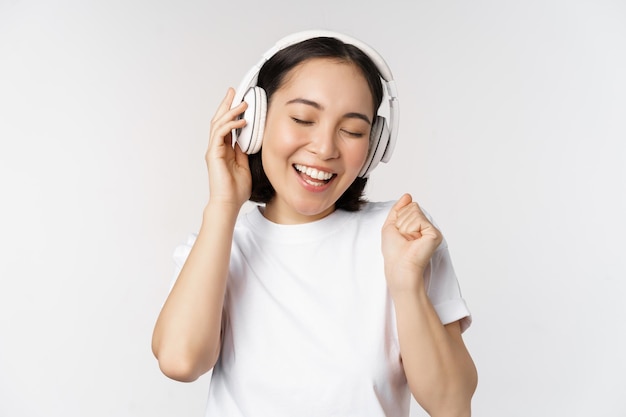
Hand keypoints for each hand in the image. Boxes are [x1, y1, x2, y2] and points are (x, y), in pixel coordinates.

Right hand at [205, 88, 251, 207]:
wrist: (228, 203)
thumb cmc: (236, 190)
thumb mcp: (245, 165)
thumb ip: (244, 152)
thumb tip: (248, 139)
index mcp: (224, 150)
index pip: (226, 126)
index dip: (231, 112)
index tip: (239, 101)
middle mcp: (216, 148)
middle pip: (219, 120)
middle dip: (226, 105)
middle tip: (234, 91)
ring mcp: (214, 150)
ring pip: (219, 124)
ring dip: (230, 111)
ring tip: (242, 103)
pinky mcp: (214, 153)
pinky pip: (221, 134)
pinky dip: (230, 125)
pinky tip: (242, 121)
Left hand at [381, 194, 442, 293]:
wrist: (399, 267)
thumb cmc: (394, 252)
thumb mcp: (391, 225)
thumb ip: (398, 209)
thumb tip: (408, 195)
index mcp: (417, 225)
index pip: (408, 207)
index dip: (398, 219)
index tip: (400, 235)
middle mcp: (426, 227)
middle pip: (412, 207)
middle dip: (401, 222)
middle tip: (404, 238)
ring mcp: (432, 230)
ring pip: (414, 211)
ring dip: (405, 226)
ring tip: (408, 241)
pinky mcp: (435, 234)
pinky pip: (418, 219)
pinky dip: (411, 229)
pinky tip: (414, 240)